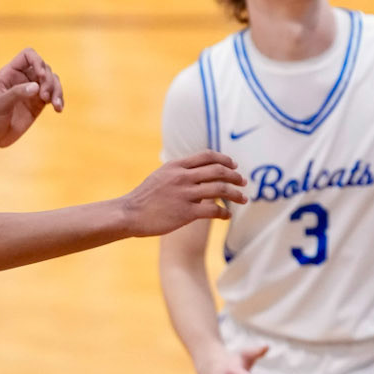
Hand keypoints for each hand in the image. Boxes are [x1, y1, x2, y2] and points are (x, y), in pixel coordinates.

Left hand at [0, 48, 63, 149]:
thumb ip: (16, 93)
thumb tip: (36, 87)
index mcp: (10, 73)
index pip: (28, 55)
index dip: (37, 61)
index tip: (40, 75)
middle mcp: (23, 78)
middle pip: (44, 68)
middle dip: (48, 81)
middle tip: (43, 97)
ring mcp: (32, 90)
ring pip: (52, 81)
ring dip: (57, 91)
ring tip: (56, 105)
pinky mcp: (39, 103)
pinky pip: (54, 96)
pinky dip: (59, 100)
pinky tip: (58, 109)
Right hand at [121, 153, 243, 235]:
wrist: (129, 214)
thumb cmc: (145, 197)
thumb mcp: (161, 176)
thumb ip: (179, 172)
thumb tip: (197, 171)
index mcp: (177, 166)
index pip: (207, 156)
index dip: (224, 159)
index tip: (234, 166)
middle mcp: (182, 177)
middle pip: (218, 171)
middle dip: (235, 176)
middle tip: (243, 182)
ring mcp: (185, 194)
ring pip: (220, 189)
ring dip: (236, 194)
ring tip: (243, 199)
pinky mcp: (186, 212)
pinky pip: (213, 210)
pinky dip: (224, 213)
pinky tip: (227, 216)